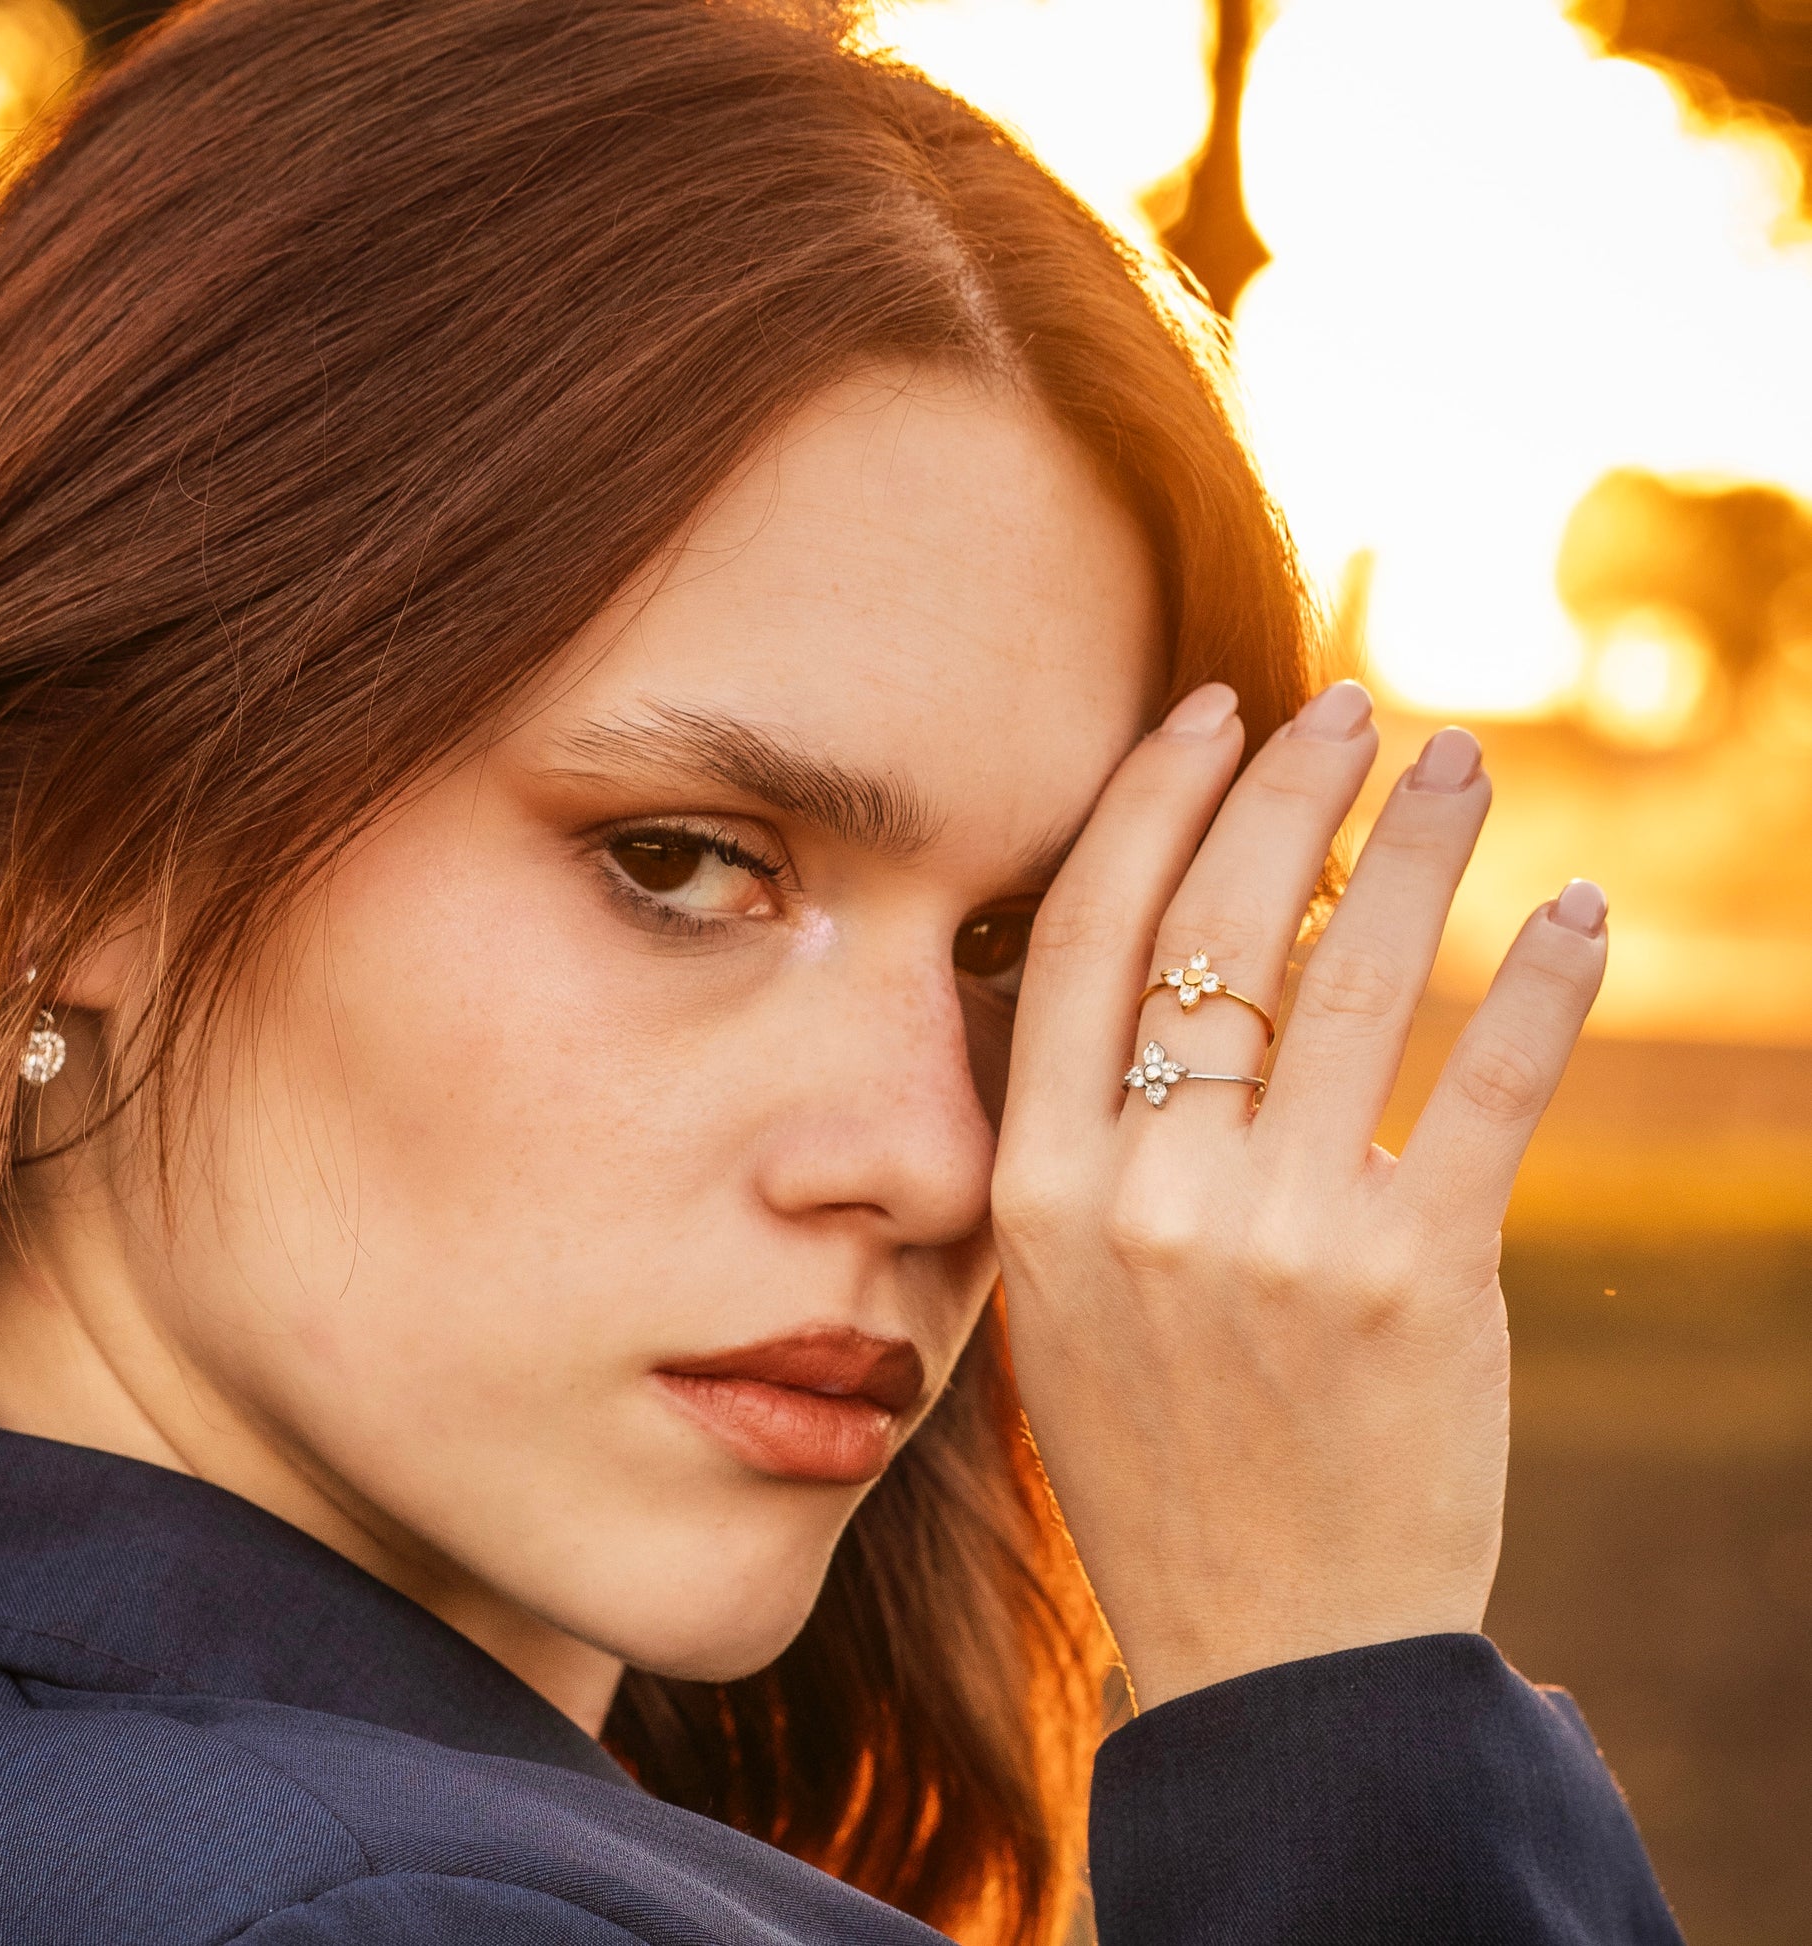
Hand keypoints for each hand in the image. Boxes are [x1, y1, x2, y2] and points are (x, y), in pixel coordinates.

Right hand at [992, 679, 1606, 1707]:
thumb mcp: (1065, 1300)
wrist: (1270, 1641)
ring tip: (1460, 766)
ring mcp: (1280, 1238)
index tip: (1207, 714)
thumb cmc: (1162, 1456)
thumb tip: (1185, 971)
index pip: (1085, 937)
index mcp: (1040, 1189)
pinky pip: (1489, 1097)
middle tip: (1349, 707)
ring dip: (1417, 848)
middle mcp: (1146, 1195)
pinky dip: (1543, 992)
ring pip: (1356, 983)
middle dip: (1292, 792)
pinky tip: (1576, 914)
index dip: (1151, 804)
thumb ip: (1091, 1147)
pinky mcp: (1416, 1282)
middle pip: (1219, 928)